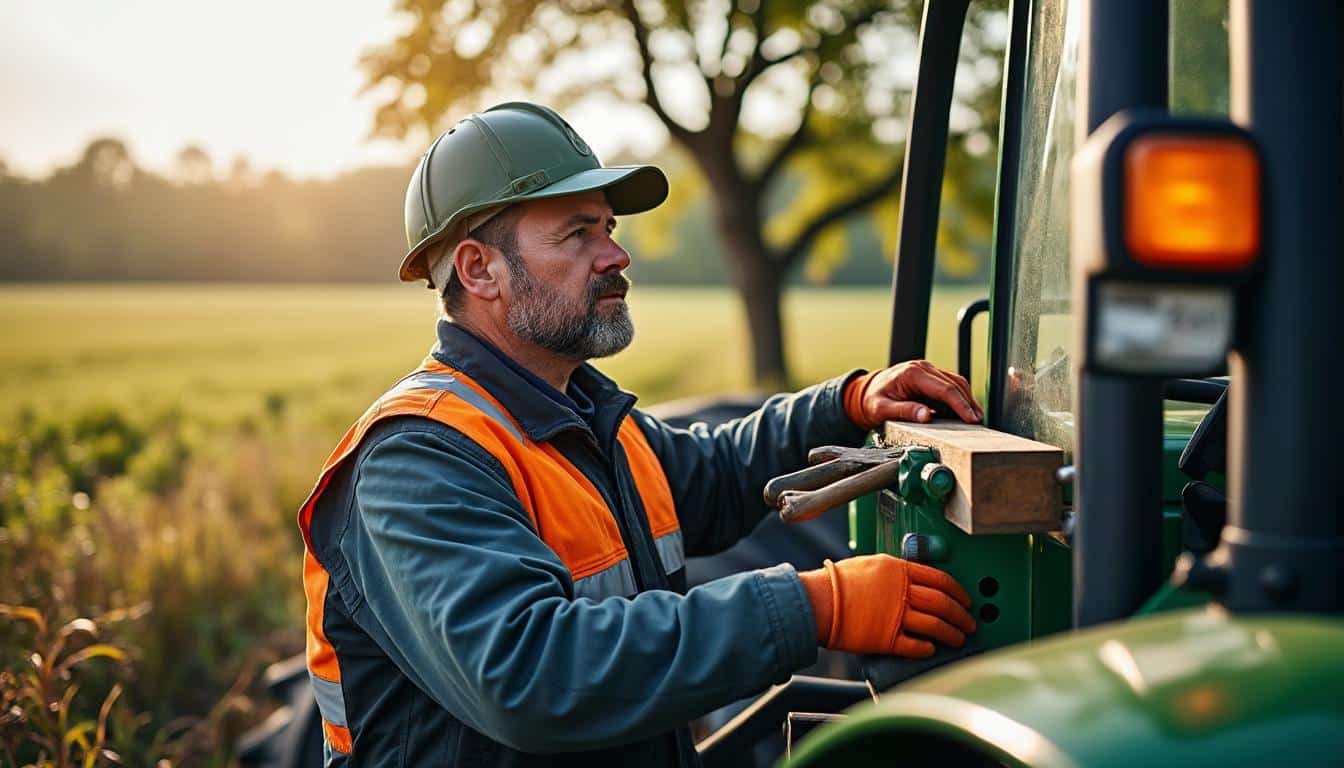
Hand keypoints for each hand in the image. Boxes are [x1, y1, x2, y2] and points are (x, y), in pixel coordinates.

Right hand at [798, 554, 975, 657]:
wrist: (817, 601)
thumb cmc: (837, 582)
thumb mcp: (870, 564)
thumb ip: (894, 572)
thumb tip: (910, 579)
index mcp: (898, 570)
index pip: (940, 579)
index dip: (958, 591)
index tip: (966, 600)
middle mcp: (901, 591)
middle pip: (943, 603)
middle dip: (962, 615)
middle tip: (970, 623)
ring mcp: (895, 615)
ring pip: (935, 625)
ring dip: (951, 634)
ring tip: (959, 640)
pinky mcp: (886, 639)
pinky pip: (915, 645)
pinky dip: (927, 648)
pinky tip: (932, 650)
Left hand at [849, 360, 981, 426]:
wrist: (865, 392)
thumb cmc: (872, 400)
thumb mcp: (881, 409)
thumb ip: (903, 411)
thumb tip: (926, 416)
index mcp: (912, 373)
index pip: (944, 389)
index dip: (960, 405)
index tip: (971, 419)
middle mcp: (923, 368)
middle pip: (954, 384)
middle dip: (968, 403)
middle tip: (978, 421)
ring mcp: (928, 371)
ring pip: (956, 382)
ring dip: (967, 400)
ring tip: (976, 417)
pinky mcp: (930, 378)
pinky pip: (950, 386)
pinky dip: (959, 398)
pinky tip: (964, 412)